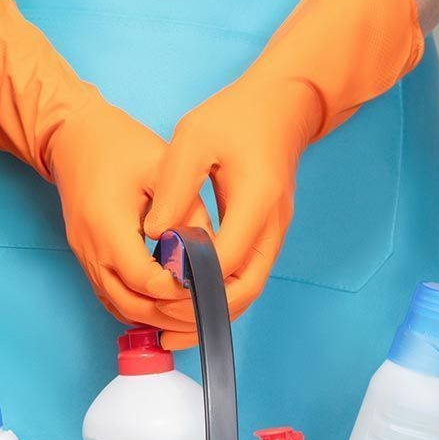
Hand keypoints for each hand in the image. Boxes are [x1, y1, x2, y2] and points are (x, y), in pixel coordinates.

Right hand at [46, 91, 211, 327]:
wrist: (73, 138)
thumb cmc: (121, 147)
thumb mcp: (163, 167)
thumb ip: (188, 209)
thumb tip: (213, 250)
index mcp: (108, 226)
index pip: (146, 280)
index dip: (179, 290)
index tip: (209, 285)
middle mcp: (92, 251)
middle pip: (134, 305)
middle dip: (173, 314)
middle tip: (208, 309)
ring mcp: (86, 260)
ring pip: (122, 308)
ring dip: (158, 317)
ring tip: (193, 313)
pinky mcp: (87, 262)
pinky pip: (113, 299)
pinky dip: (141, 309)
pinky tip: (167, 306)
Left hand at [143, 75, 320, 349]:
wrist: (283, 107)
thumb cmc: (236, 117)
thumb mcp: (195, 138)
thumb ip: (175, 186)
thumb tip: (155, 234)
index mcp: (256, 201)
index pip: (224, 259)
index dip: (191, 278)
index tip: (155, 285)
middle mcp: (272, 227)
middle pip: (242, 292)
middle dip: (203, 315)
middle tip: (163, 330)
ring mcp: (274, 237)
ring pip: (246, 294)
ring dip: (212, 315)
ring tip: (171, 333)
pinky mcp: (268, 240)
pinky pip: (245, 282)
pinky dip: (219, 301)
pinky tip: (190, 308)